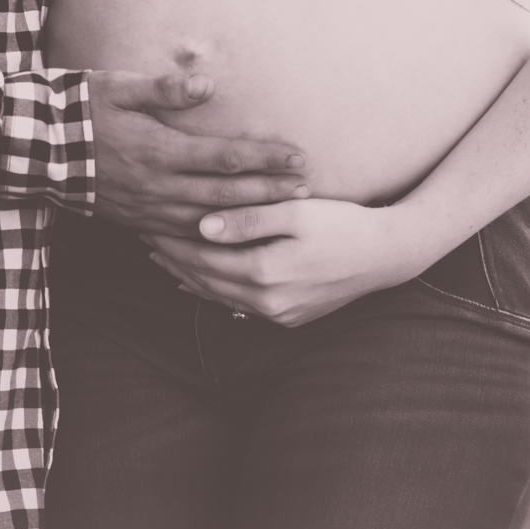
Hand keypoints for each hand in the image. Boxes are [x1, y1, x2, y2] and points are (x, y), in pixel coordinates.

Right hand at [86, 69, 307, 234]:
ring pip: (209, 223)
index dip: (265, 158)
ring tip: (282, 215)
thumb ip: (164, 90)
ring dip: (248, 219)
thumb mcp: (119, 87)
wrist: (35, 150)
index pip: (226, 157)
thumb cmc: (80, 110)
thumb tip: (207, 85)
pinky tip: (233, 239)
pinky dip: (213, 239)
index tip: (299, 158)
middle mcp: (158, 186)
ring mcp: (147, 209)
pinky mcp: (136, 222)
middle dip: (270, 194)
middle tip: (308, 192)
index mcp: (159, 150)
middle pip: (227, 196)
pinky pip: (183, 237)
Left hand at [145, 197, 435, 327]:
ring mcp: (279, 314)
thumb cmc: (341, 223)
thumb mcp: (296, 211)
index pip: (203, 257)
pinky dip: (216, 292)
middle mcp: (267, 302)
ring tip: (162, 258)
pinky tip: (200, 283)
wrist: (385, 255)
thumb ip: (248, 219)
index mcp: (265, 273)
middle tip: (144, 238)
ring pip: (220, 296)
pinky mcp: (289, 317)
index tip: (148, 221)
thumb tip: (203, 226)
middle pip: (206, 281)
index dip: (172, 240)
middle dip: (173, 259)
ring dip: (189, 277)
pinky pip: (240, 306)